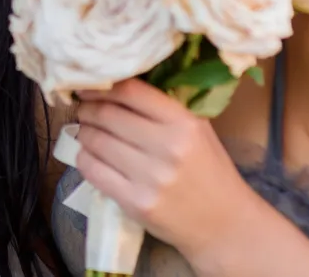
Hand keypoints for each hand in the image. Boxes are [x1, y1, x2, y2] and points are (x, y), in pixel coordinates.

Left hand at [73, 79, 257, 256]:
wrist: (225, 225)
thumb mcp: (198, 129)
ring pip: (95, 141)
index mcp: (183, 123)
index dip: (101, 86)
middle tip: (83, 109)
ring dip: (83, 133)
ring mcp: (150, 178)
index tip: (86, 86)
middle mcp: (167, 148)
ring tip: (85, 131)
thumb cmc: (210, 170)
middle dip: (87, 109)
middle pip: (107, 115)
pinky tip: (89, 155)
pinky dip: (84, 159)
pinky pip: (92, 171)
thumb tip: (117, 84)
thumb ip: (163, 106)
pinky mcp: (135, 203)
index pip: (130, 92)